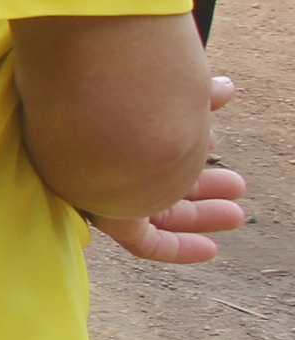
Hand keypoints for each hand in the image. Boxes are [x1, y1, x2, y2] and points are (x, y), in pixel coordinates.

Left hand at [90, 75, 245, 262]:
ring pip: (156, 208)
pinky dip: (177, 248)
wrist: (106, 114)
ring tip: (235, 213)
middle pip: (158, 177)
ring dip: (199, 214)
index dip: (193, 143)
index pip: (157, 139)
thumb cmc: (136, 90)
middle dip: (202, 183)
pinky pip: (144, 242)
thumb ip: (199, 97)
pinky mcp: (108, 217)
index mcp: (119, 121)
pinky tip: (209, 250)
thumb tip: (227, 90)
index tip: (218, 143)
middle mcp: (106, 153)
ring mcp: (104, 184)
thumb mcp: (174, 91)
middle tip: (236, 185)